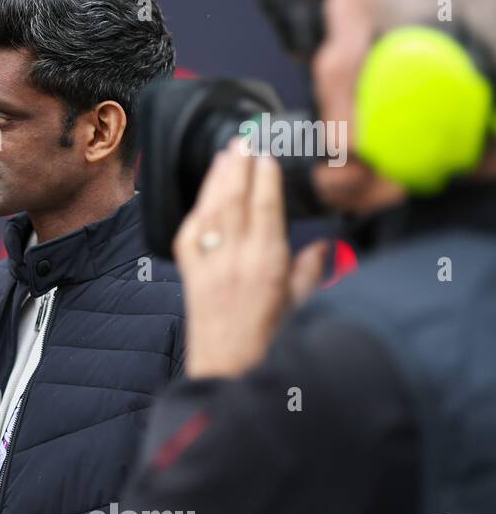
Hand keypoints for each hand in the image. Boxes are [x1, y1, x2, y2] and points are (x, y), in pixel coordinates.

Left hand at [173, 138, 328, 377]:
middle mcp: (235, 260)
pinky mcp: (190, 276)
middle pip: (236, 201)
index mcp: (268, 265)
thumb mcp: (304, 307)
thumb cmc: (271, 344)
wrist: (228, 374)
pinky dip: (198, 210)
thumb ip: (313, 271)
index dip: (264, 176)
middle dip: (238, 166)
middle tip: (244, 139)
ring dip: (217, 179)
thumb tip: (322, 245)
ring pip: (211, 211)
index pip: (266, 207)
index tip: (266, 152)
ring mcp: (209, 266)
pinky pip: (190, 235)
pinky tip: (204, 196)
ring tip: (225, 154)